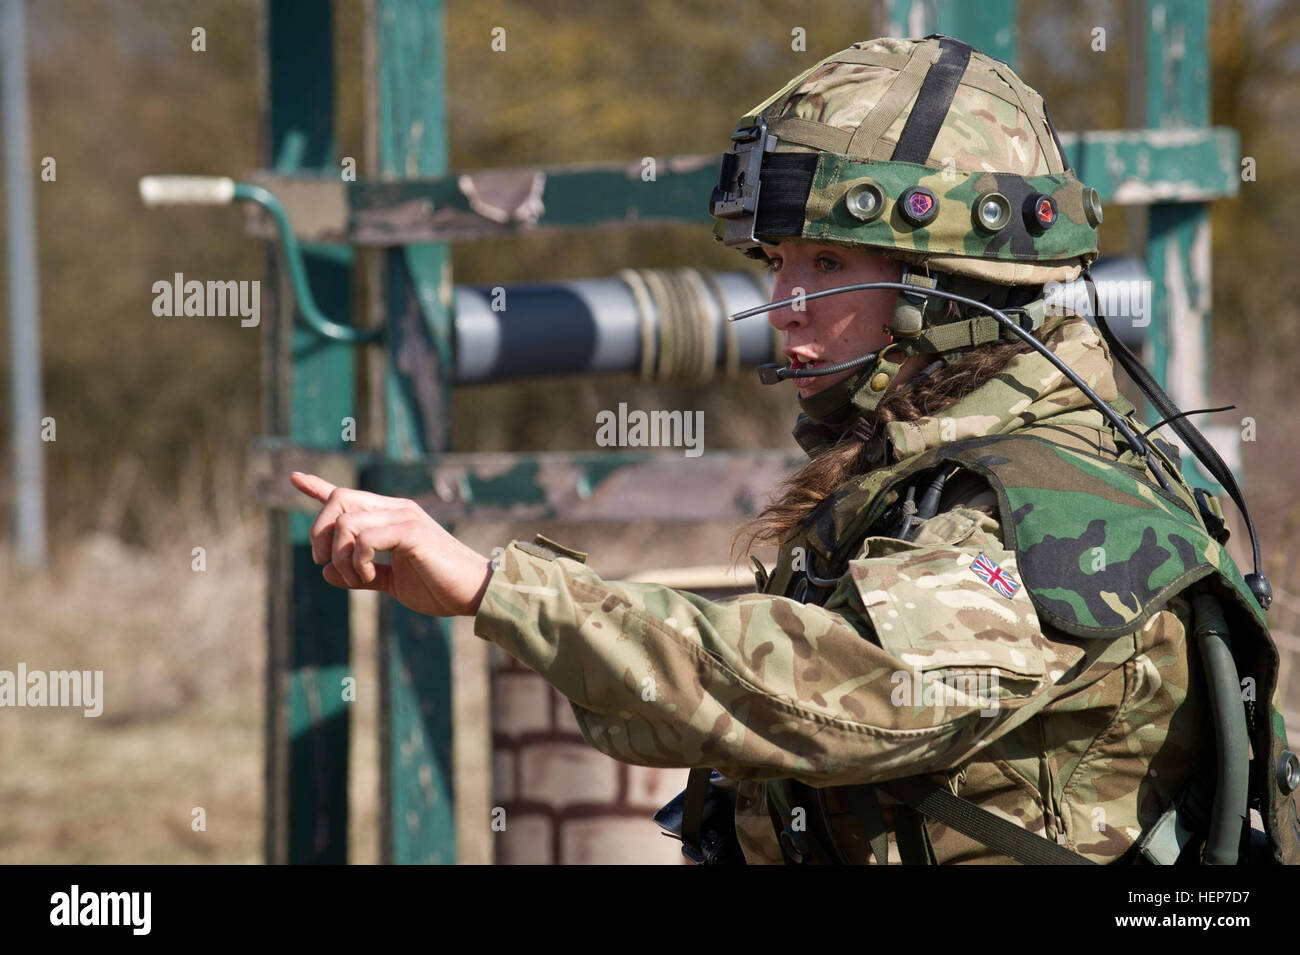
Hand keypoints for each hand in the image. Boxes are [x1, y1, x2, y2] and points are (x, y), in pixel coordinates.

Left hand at [289, 471, 494, 616]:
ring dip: (341, 558)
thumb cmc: (441, 587)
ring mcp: (405, 517)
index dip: (318, 487)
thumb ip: (362, 576)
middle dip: (320, 533)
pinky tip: (368, 577)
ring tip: (357, 579)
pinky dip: (357, 561)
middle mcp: (396, 509)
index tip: (294, 477)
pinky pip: (365, 538)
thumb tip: (326, 574)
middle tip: (325, 564)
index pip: (348, 496)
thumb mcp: (393, 583)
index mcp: (392, 517)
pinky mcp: (412, 531)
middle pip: (339, 501)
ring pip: (347, 522)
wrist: (476, 593)